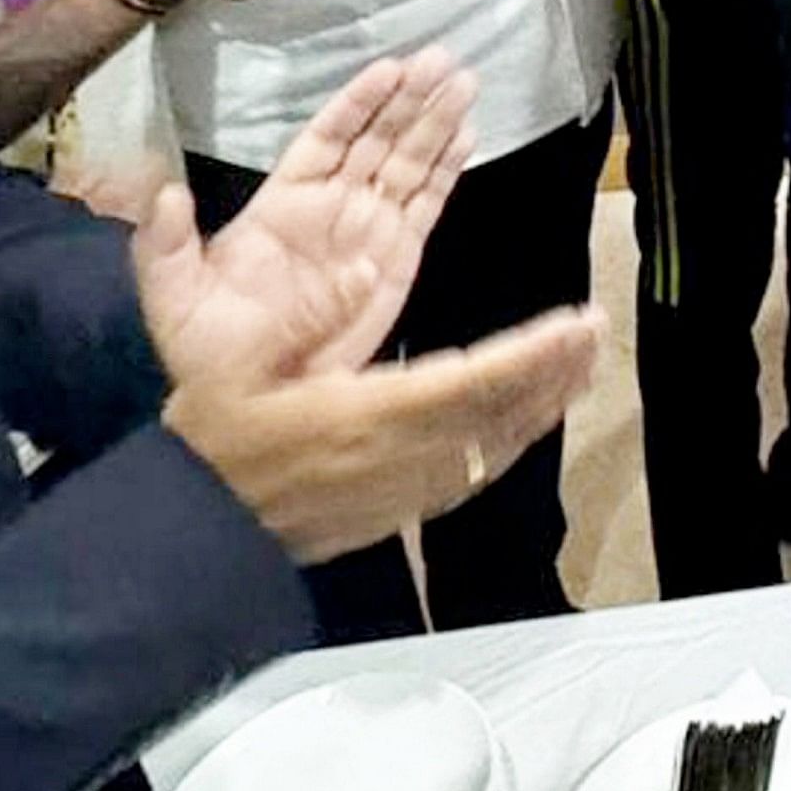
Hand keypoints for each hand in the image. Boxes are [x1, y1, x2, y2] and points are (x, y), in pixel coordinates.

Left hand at [133, 48, 474, 381]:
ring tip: (465, 82)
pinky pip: (428, 206)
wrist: (252, 405)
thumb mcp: (173, 296)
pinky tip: (468, 136)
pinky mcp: (398, 261)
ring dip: (437, 123)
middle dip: (410, 99)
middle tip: (442, 59)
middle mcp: (332, 206)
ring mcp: (369, 231)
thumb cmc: (210, 351)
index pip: (326, 137)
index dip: (356, 102)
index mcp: (282, 203)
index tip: (388, 68)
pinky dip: (449, 170)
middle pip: (377, 140)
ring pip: (409, 164)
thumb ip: (167, 243)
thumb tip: (166, 192)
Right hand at [162, 304, 602, 563]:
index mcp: (363, 414)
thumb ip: (305, 312)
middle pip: (497, 414)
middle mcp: (397, 457)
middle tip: (596, 330)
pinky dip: (511, 442)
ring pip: (494, 446)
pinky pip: (473, 474)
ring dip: (543, 405)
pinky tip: (530, 420)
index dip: (530, 353)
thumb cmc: (213, 435)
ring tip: (582, 365)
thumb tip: (366, 263)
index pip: (469, 380)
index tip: (576, 323)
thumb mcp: (232, 362)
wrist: (195, 528)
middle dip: (553, 371)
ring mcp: (402, 491)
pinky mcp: (399, 511)